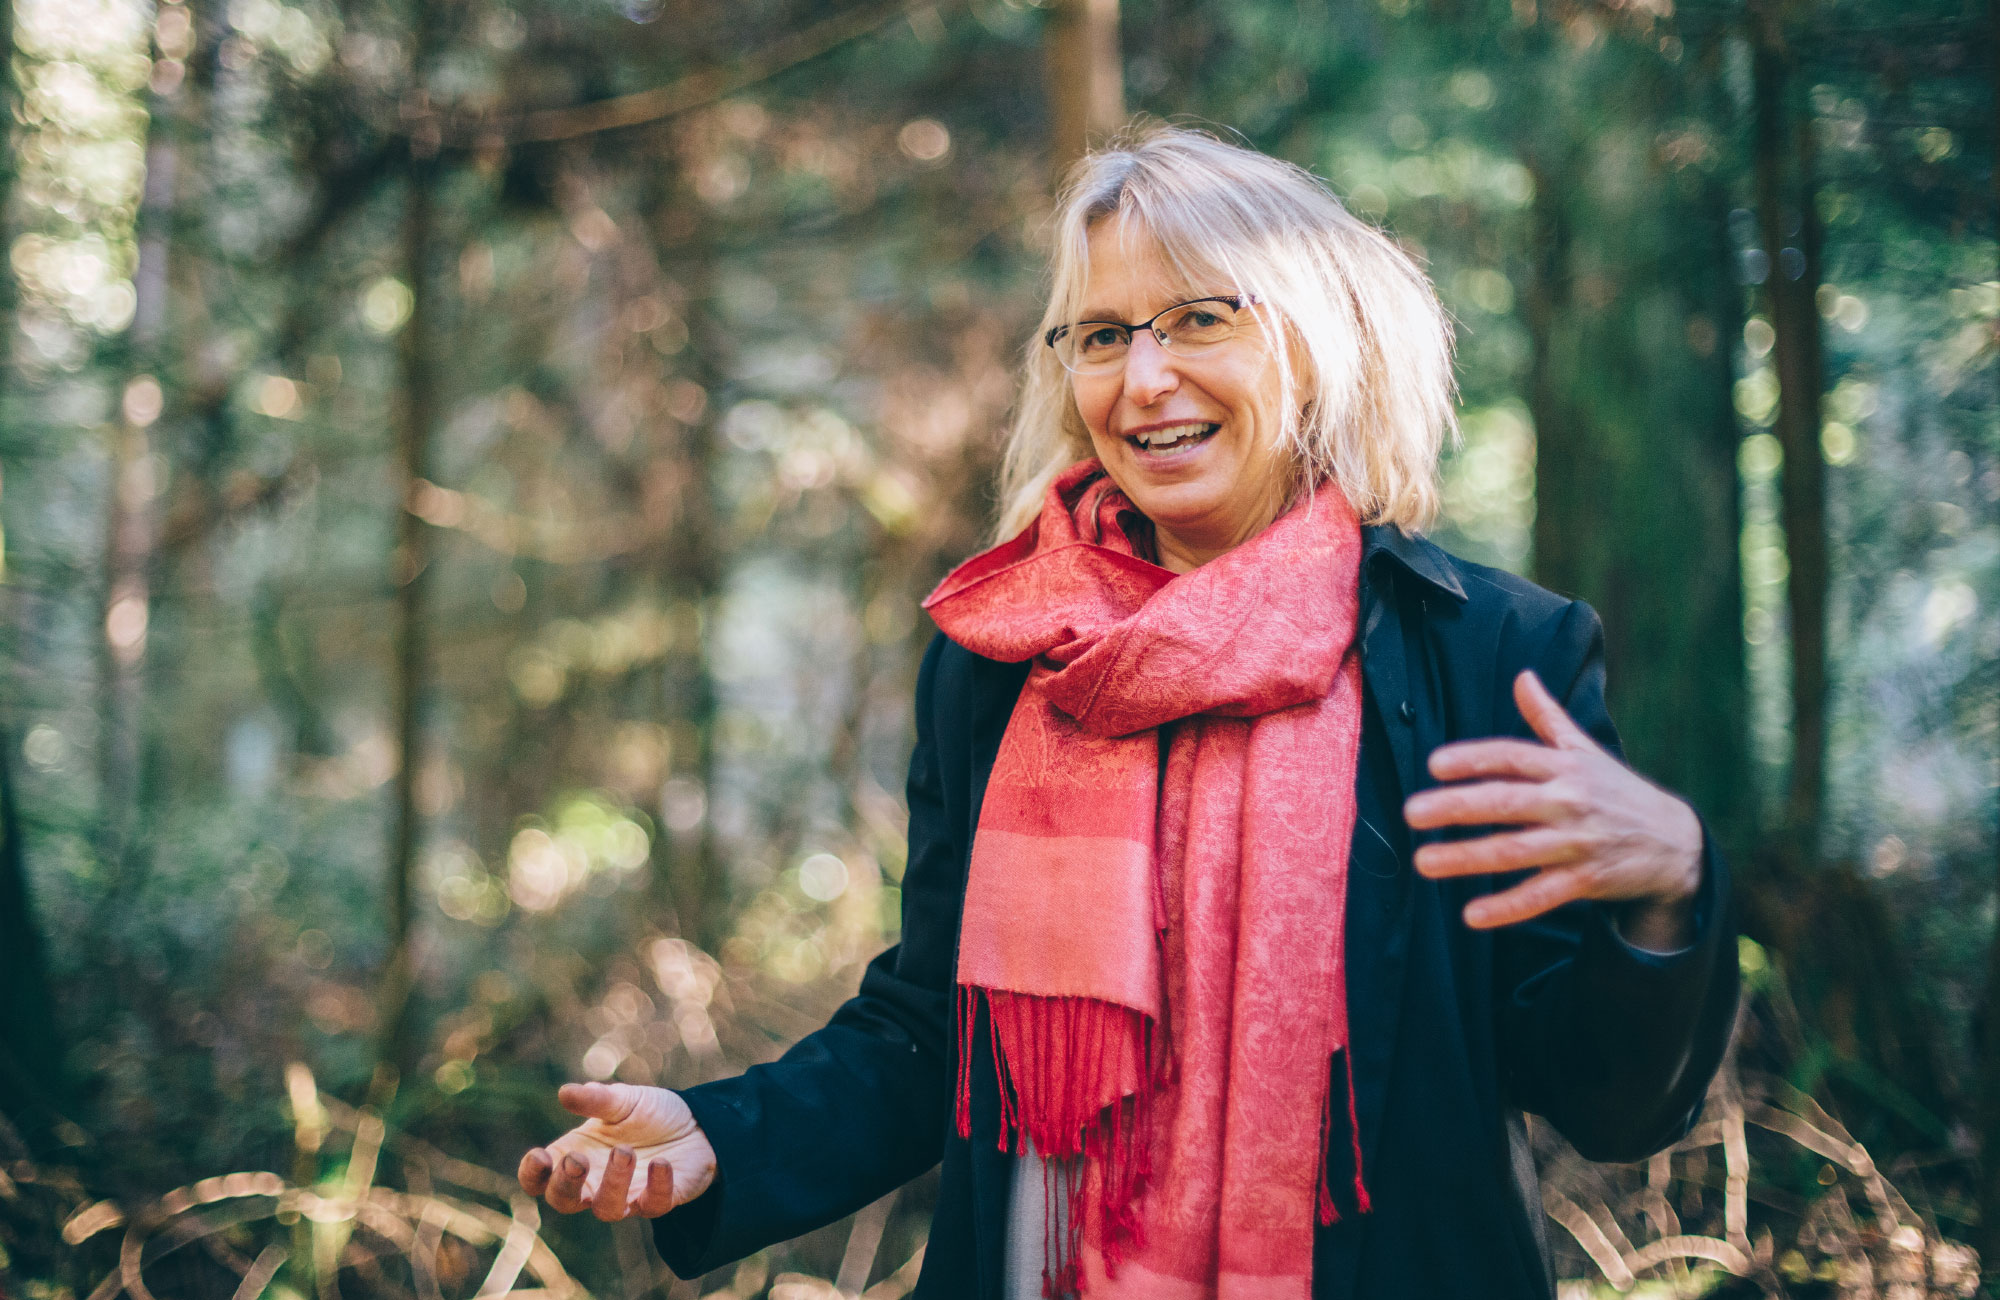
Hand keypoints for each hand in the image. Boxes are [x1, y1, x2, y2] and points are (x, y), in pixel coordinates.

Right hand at [517, 1082, 716, 1220]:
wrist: (697, 1124)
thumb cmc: (648, 1114)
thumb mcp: (623, 1100)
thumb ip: (595, 1099)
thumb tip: (565, 1092)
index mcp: (574, 1156)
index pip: (539, 1179)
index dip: (532, 1174)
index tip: (540, 1156)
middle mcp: (594, 1183)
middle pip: (563, 1202)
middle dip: (565, 1184)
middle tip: (577, 1160)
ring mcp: (626, 1197)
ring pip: (607, 1210)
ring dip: (612, 1184)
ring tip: (624, 1152)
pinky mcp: (659, 1201)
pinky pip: (653, 1206)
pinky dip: (656, 1187)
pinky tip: (661, 1163)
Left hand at [1402, 669, 1703, 949]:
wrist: (1677, 842)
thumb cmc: (1617, 791)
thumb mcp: (1586, 750)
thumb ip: (1548, 716)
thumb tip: (1522, 676)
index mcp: (1565, 767)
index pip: (1513, 756)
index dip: (1474, 758)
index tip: (1434, 764)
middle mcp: (1569, 801)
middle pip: (1506, 802)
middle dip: (1456, 806)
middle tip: (1412, 813)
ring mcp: (1577, 842)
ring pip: (1514, 851)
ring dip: (1467, 857)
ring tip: (1423, 862)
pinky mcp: (1586, 881)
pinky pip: (1540, 895)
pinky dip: (1507, 907)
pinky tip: (1471, 915)